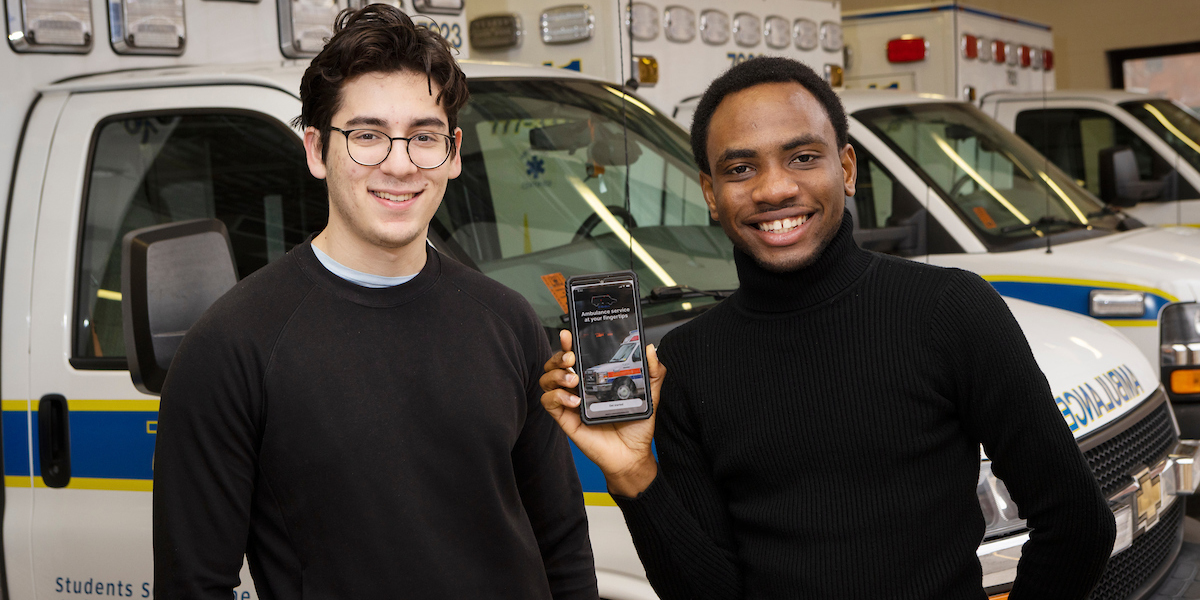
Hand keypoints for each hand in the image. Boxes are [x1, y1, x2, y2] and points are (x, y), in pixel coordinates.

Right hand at [540, 329, 664, 496]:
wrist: (633, 454)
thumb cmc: (636, 425)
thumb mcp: (650, 394)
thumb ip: (652, 371)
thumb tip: (650, 349)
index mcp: (594, 378)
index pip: (576, 355)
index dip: (568, 343)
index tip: (569, 334)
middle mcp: (579, 388)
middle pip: (555, 364)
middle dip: (559, 356)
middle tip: (571, 357)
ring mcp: (570, 403)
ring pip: (547, 380)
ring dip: (556, 375)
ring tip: (574, 380)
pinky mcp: (566, 419)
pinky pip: (549, 403)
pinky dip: (557, 397)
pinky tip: (575, 401)